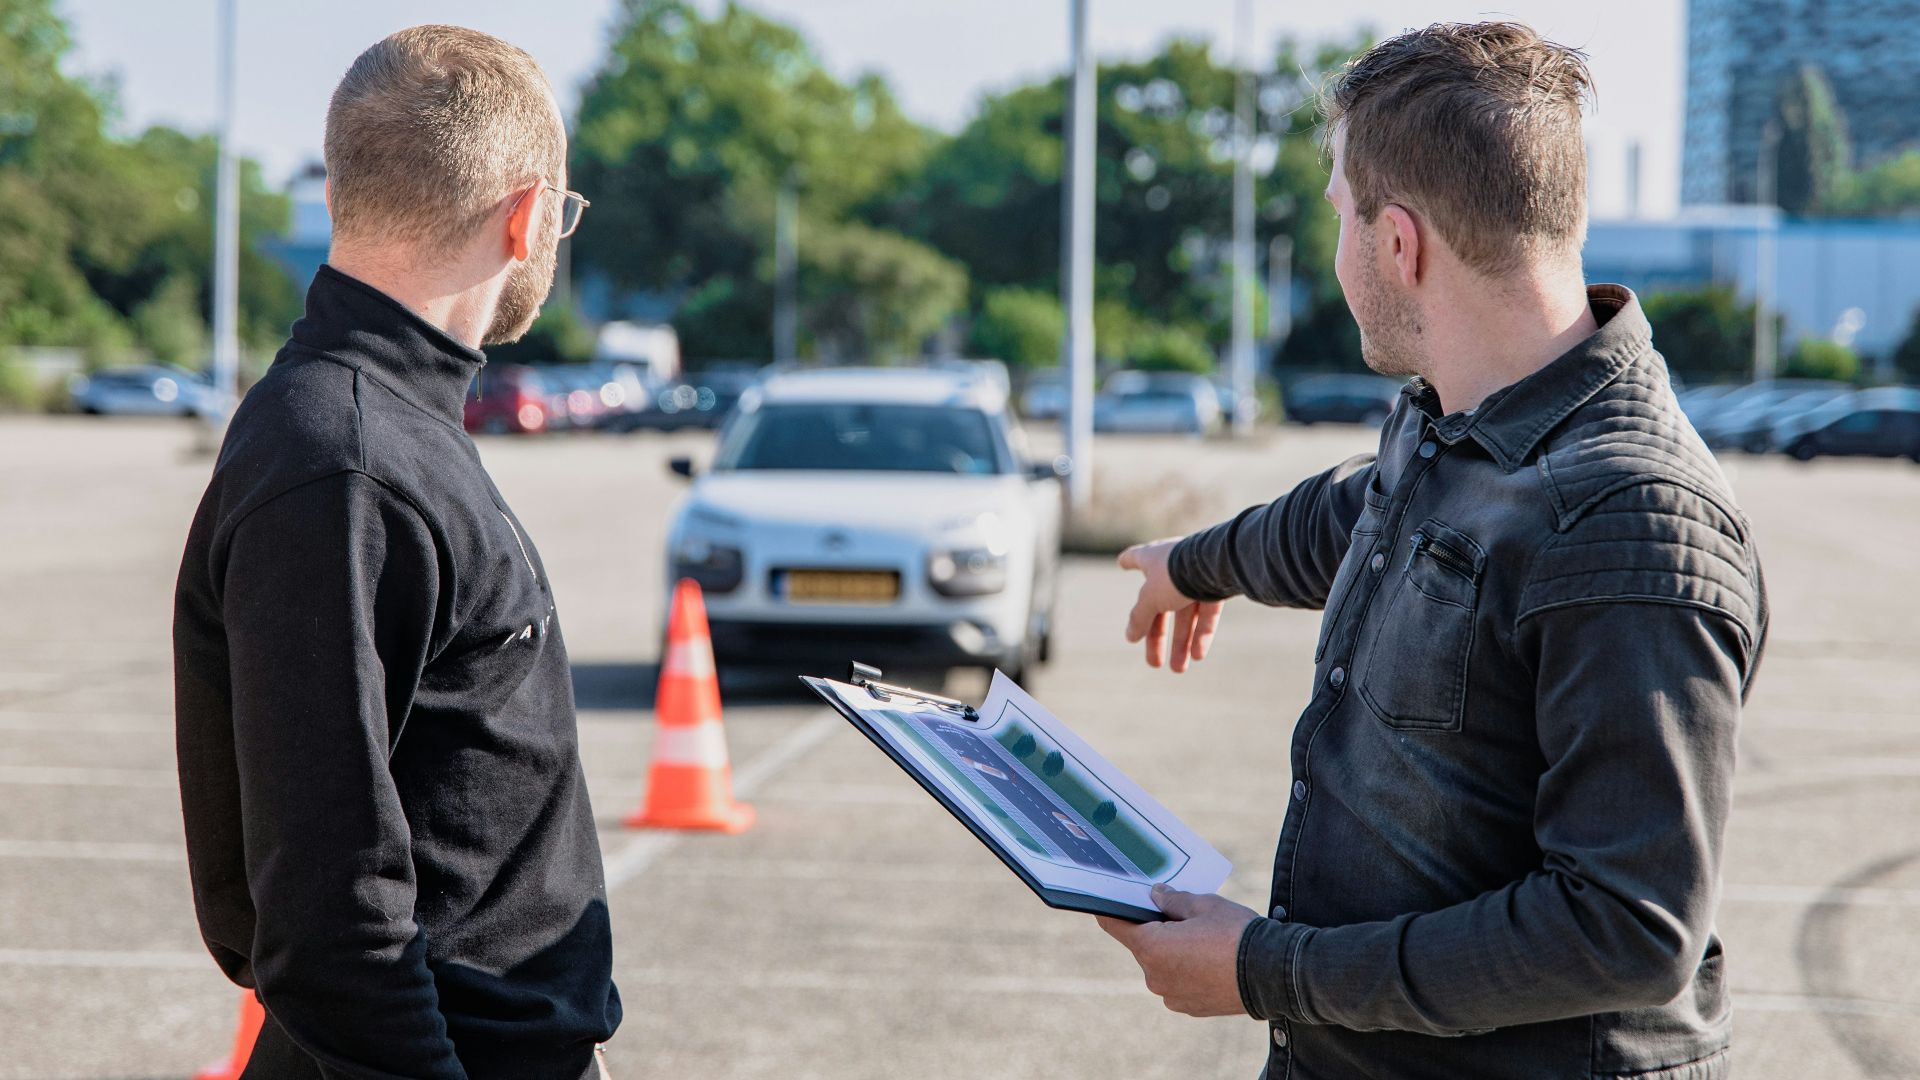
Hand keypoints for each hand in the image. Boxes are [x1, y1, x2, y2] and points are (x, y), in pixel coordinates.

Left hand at [1097, 884, 1258, 1016]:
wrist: (1273, 974)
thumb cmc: (1236, 934)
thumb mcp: (1204, 905)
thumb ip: (1173, 899)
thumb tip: (1156, 895)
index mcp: (1151, 947)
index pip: (1115, 925)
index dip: (1112, 910)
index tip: (1108, 900)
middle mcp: (1154, 976)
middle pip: (1144, 945)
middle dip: (1158, 929)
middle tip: (1183, 916)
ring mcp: (1171, 996)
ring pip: (1162, 965)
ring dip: (1174, 952)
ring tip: (1205, 940)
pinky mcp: (1189, 1008)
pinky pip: (1178, 983)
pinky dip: (1188, 971)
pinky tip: (1211, 960)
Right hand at [1118, 539, 1223, 672]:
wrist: (1217, 565)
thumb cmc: (1176, 575)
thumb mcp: (1150, 599)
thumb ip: (1140, 618)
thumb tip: (1130, 636)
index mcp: (1153, 560)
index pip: (1136, 559)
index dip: (1128, 561)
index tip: (1122, 563)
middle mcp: (1174, 567)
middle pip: (1161, 606)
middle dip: (1157, 637)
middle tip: (1153, 663)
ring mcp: (1197, 578)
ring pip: (1186, 616)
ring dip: (1181, 643)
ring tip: (1178, 669)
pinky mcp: (1218, 588)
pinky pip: (1207, 616)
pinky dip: (1201, 635)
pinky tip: (1197, 656)